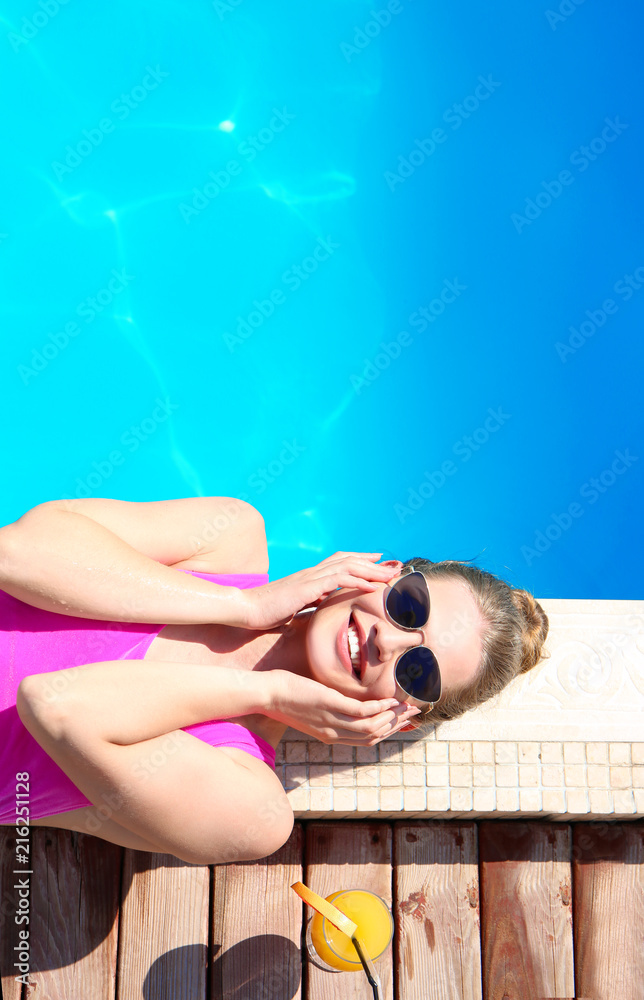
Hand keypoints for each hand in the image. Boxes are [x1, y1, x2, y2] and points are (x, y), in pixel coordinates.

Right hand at [242, 552, 403, 630]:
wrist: (246, 610)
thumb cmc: (266, 612)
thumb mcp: (293, 608)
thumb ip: (309, 605)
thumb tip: (321, 610)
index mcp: (310, 578)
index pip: (340, 562)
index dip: (361, 560)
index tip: (379, 562)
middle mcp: (313, 573)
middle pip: (349, 560)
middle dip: (374, 562)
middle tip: (395, 566)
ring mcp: (310, 578)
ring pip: (348, 566)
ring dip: (372, 569)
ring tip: (391, 575)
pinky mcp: (307, 587)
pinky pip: (338, 580)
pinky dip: (357, 581)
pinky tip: (372, 586)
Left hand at [264, 669, 420, 745]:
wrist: (266, 695)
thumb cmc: (285, 697)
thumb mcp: (311, 708)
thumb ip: (329, 709)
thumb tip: (342, 701)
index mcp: (330, 735)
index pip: (366, 739)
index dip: (388, 731)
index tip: (403, 721)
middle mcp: (333, 732)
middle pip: (373, 735)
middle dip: (397, 725)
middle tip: (415, 713)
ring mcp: (332, 720)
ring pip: (371, 726)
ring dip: (393, 716)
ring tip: (408, 704)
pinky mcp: (329, 705)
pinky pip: (361, 711)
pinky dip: (379, 707)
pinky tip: (390, 699)